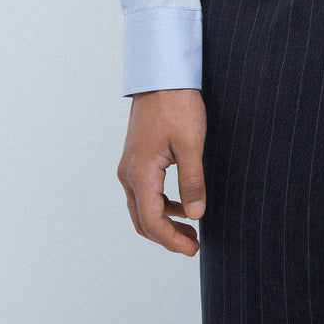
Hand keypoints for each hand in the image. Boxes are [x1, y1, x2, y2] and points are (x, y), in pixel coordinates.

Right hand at [117, 88, 206, 256]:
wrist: (161, 75)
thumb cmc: (176, 104)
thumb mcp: (191, 144)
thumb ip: (192, 182)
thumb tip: (195, 214)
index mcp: (140, 174)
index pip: (152, 222)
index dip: (172, 241)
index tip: (193, 249)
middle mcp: (128, 173)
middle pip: (142, 220)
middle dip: (167, 237)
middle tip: (192, 245)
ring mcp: (130, 165)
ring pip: (142, 207)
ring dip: (164, 221)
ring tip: (189, 230)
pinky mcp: (136, 158)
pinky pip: (144, 191)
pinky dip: (161, 204)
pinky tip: (181, 203)